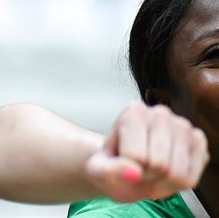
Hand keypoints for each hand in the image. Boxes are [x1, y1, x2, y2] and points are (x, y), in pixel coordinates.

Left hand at [86, 102, 207, 202]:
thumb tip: (132, 172)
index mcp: (133, 112)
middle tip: (139, 168)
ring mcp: (182, 126)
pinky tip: (168, 171)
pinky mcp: (197, 141)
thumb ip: (109, 170)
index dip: (129, 169)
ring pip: (177, 173)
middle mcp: (160, 113)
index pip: (136, 157)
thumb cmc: (113, 167)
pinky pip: (191, 176)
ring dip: (163, 181)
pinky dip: (178, 183)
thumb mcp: (99, 171)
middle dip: (147, 175)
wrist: (129, 170)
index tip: (124, 163)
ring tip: (152, 170)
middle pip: (159, 164)